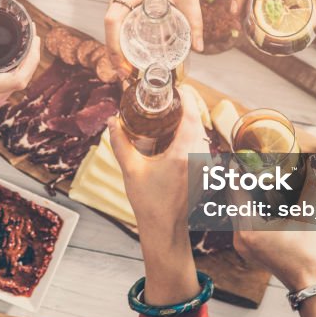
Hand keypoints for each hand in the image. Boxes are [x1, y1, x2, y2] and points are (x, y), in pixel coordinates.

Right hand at [104, 0, 202, 74]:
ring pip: (113, 18)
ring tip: (129, 62)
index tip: (123, 66)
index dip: (114, 47)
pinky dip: (122, 27)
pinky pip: (119, 9)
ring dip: (118, 40)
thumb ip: (194, 21)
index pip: (112, 23)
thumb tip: (198, 47)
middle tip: (127, 72)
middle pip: (109, 25)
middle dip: (115, 51)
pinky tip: (133, 39)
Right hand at [109, 96, 208, 304]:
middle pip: (197, 123)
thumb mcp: (131, 170)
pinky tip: (178, 138)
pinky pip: (201, 148)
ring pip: (201, 136)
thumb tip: (112, 121)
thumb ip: (121, 143)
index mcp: (182, 154)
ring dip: (190, 123)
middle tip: (172, 98)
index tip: (181, 87)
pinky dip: (192, 138)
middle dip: (187, 108)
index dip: (188, 98)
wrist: (165, 229)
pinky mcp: (204, 175)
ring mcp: (203, 167)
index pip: (190, 117)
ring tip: (173, 115)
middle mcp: (197, 158)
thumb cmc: (149, 202)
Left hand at [232, 168, 315, 290]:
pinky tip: (256, 195)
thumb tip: (314, 165)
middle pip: (232, 200)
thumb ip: (310, 188)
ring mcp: (241, 244)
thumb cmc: (308, 255)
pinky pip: (240, 221)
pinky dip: (245, 207)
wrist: (309, 284)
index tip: (239, 156)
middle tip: (246, 161)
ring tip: (250, 174)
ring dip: (241, 193)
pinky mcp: (246, 247)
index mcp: (249, 229)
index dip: (236, 173)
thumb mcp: (308, 217)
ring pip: (235, 210)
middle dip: (238, 180)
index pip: (235, 192)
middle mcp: (239, 237)